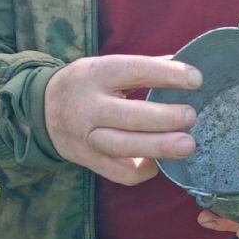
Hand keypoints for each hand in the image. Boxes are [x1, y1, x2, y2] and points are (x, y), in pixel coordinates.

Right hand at [44, 54, 200, 186]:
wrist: (42, 110)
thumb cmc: (87, 85)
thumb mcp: (106, 66)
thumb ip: (144, 67)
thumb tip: (187, 66)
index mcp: (95, 74)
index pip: (135, 71)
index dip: (167, 74)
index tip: (196, 79)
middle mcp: (89, 106)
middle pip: (129, 116)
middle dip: (165, 118)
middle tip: (192, 116)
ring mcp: (87, 137)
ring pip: (124, 147)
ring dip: (159, 148)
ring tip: (188, 145)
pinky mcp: (89, 161)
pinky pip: (119, 173)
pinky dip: (143, 171)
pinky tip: (160, 163)